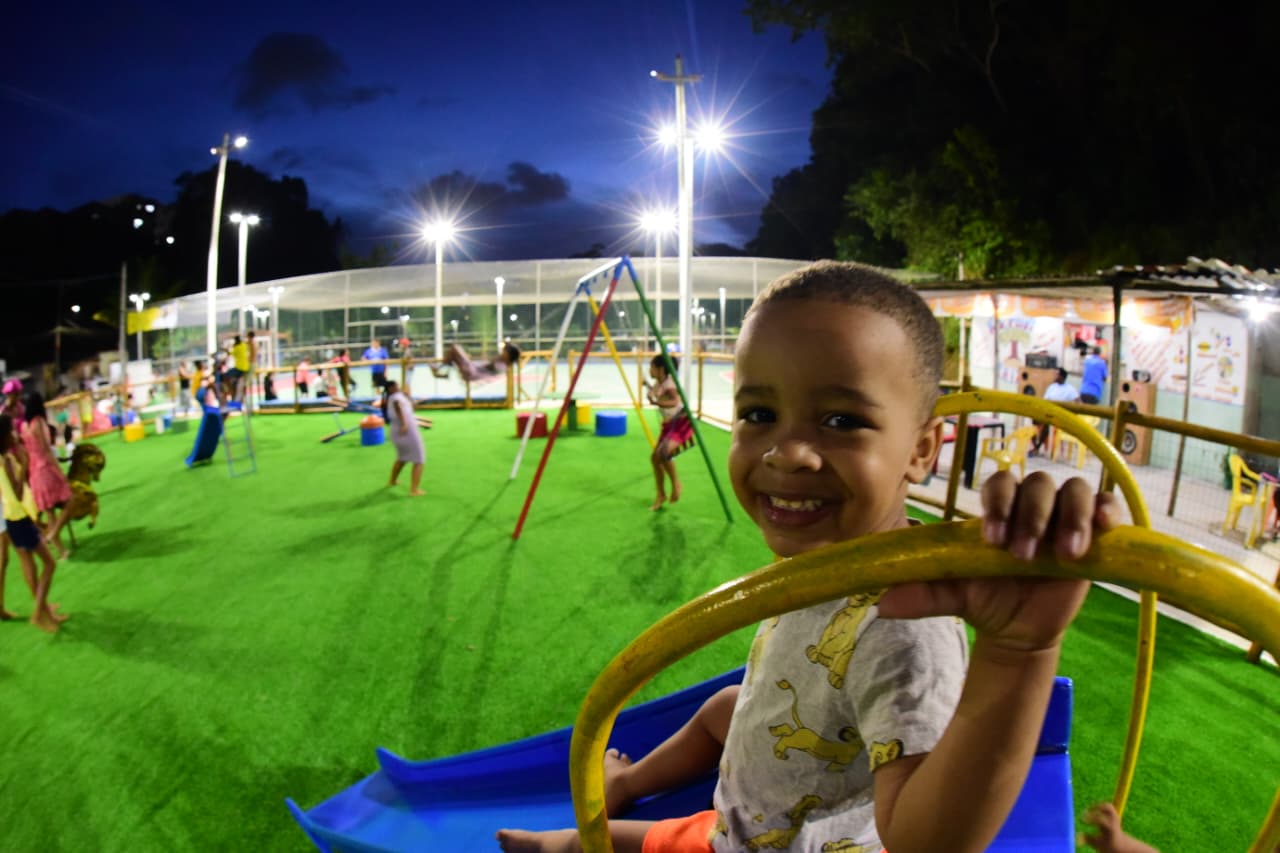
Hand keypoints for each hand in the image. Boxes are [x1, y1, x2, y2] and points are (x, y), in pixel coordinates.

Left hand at [879, 471, 1124, 652]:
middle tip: (1020, 556)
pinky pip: (1108, 506)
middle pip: (1038, 484)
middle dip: (1031, 516)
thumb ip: (923, 593)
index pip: (1000, 483)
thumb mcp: (954, 596)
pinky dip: (1107, 511)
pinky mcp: (1097, 534)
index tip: (992, 539)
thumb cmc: (985, 598)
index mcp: (998, 509)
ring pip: (1075, 491)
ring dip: (1070, 517)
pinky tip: (1103, 530)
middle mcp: (1032, 505)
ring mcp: (1066, 515)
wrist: (1018, 628)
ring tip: (1063, 555)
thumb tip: (882, 604)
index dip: (999, 503)